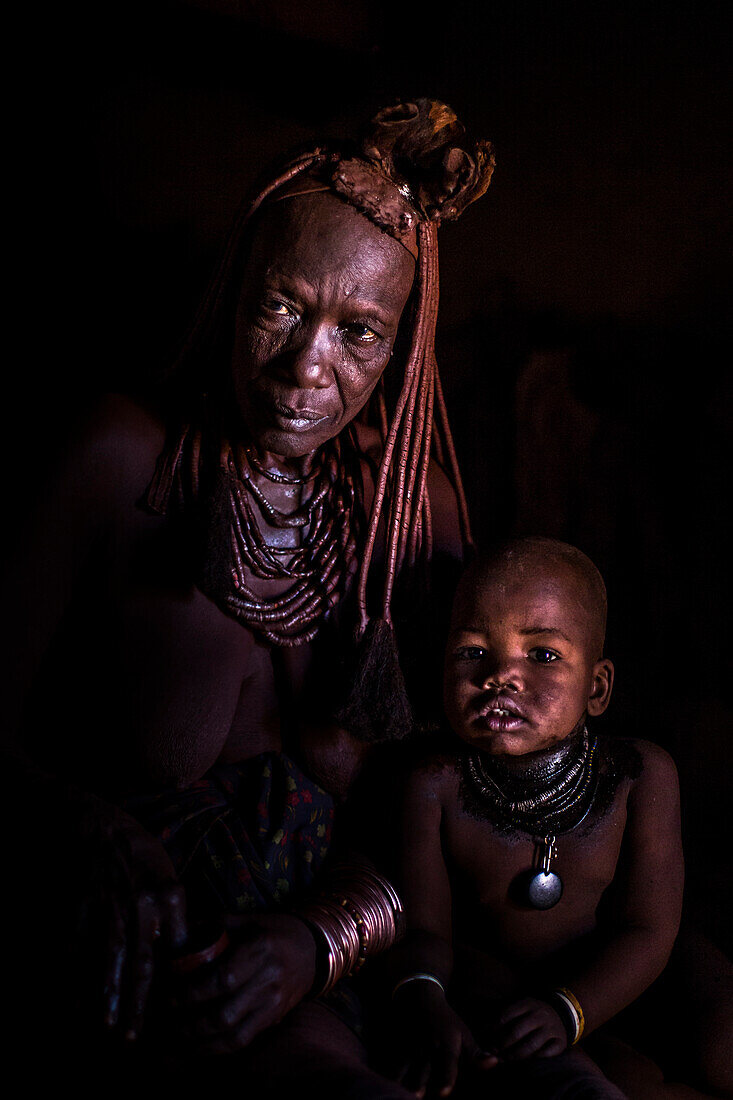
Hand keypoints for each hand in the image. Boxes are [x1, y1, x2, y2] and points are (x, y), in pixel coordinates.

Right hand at [78, 806, 187, 1039]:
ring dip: (109, 996)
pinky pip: (78, 949)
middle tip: (136, 1037)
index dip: (173, 984)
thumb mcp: (166, 875)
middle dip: (140, 1003)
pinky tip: (76, 1001)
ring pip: (111, 960)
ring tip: (109, 1026)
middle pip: (145, 961)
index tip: (172, 1013)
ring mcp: (110, 904)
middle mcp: (143, 902)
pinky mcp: (81, 905)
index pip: (177, 949)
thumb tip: (182, 954)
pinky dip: (76, 977)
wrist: (96, 825)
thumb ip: (174, 912)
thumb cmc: (137, 853)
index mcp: (170, 894)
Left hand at [175, 913, 316, 1053]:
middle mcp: (269, 980)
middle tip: (166, 1022)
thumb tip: (178, 929)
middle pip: (225, 1013)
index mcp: (260, 950)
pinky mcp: (274, 1019)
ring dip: (200, 1043)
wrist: (313, 950)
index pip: (223, 979)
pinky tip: (198, 1047)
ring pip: (233, 1035)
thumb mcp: (248, 920)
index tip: (170, 996)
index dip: (193, 993)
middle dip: (191, 1024)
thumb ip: (214, 925)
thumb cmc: (274, 931)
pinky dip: (217, 1049)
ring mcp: (273, 1004)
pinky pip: (243, 1041)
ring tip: (176, 1039)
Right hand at [391, 981, 496, 1097]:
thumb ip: (477, 1054)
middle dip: (423, 1088)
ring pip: (408, 1073)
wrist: (420, 999)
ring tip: (411, 1097)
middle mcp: (429, 1048)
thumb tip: (496, 1063)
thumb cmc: (446, 1022)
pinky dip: (395, 1078)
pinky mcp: (399, 1050)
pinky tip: (396, 1086)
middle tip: (422, 1098)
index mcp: (448, 1045)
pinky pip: (395, 1068)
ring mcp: (412, 1049)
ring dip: (409, 1086)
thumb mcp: (464, 1034)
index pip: (447, 1064)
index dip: (446, 1079)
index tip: (444, 1093)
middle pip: (426, 1074)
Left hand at [493, 997, 567, 1060]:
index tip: (486, 1038)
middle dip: (502, 1044)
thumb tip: (483, 1029)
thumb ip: (504, 1015)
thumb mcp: (521, 1006)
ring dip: (515, 1055)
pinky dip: (534, 1060)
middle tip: (493, 1052)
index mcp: (527, 1003)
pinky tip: (525, 1063)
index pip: (506, 1015)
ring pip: (531, 1045)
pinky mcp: (561, 1041)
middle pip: (517, 1031)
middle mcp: (539, 1015)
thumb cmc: (533, 1013)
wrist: (562, 1013)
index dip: (494, 1029)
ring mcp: (551, 1028)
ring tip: (505, 1060)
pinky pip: (546, 1054)